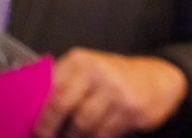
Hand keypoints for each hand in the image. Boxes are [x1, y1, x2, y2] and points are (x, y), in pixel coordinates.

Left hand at [33, 49, 186, 137]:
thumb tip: (33, 110)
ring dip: (74, 136)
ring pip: (81, 126)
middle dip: (50, 129)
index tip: (34, 127)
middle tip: (48, 136)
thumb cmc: (115, 78)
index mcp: (82, 61)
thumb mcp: (89, 71)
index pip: (51, 88)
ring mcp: (116, 90)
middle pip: (62, 106)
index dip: (39, 112)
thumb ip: (63, 84)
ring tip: (74, 135)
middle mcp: (99, 71)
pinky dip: (96, 137)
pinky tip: (97, 133)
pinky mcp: (131, 109)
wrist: (159, 79)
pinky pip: (102, 134)